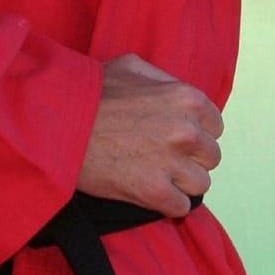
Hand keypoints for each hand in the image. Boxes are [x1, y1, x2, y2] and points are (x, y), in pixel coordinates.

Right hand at [77, 53, 222, 217]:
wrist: (58, 123)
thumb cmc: (91, 92)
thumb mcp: (131, 66)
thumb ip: (163, 78)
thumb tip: (176, 92)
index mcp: (186, 98)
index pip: (215, 126)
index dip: (198, 133)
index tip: (179, 140)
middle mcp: (186, 130)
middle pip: (211, 157)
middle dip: (191, 159)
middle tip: (166, 159)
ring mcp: (171, 163)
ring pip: (200, 184)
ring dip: (181, 184)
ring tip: (158, 177)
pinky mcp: (154, 192)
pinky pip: (181, 208)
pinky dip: (167, 205)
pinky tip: (148, 192)